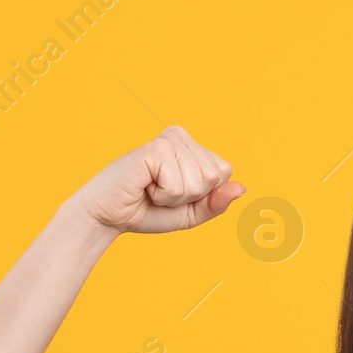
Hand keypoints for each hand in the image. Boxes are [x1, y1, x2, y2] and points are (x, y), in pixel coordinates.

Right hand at [70, 125, 245, 235]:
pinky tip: (145, 186)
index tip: (175, 193)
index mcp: (191, 146)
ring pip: (198, 182)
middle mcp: (181, 136)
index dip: (203, 194)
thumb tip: (242, 188)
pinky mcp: (155, 150)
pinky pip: (179, 185)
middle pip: (214, 177)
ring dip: (175, 197)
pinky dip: (163, 196)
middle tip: (161, 192)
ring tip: (152, 189)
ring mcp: (168, 140)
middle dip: (190, 196)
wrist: (110, 216)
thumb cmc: (148, 211)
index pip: (224, 173)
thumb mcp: (192, 213)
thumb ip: (217, 203)